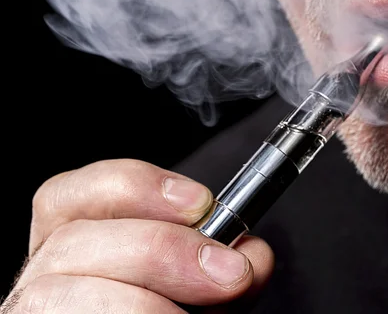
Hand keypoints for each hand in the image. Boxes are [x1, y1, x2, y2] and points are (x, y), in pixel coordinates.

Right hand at [1, 159, 274, 312]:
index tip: (200, 203)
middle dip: (162, 250)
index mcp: (78, 244)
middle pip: (72, 241)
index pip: (70, 194)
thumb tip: (250, 256)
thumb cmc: (175, 307)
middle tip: (227, 275)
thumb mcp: (205, 285)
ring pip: (61, 293)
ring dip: (142, 303)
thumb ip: (223, 262)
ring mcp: (37, 311)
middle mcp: (46, 275)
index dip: (136, 186)